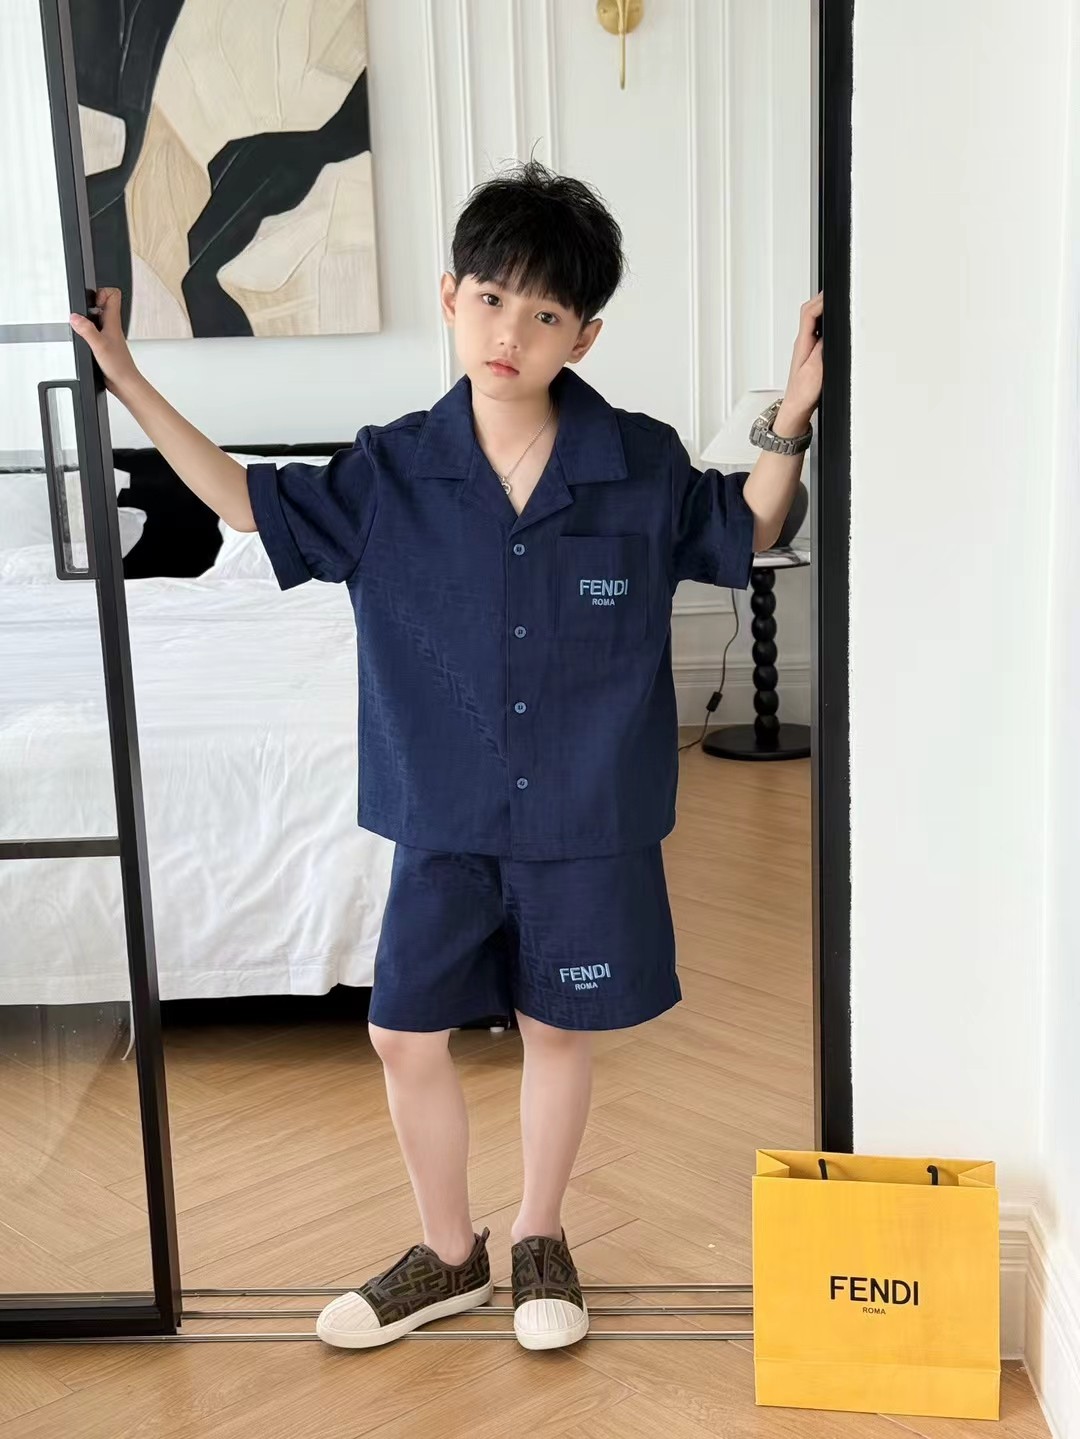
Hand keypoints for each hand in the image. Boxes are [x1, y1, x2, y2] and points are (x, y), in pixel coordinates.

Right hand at [68, 288, 138, 396]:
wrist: (124, 383)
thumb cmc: (119, 366)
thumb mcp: (99, 345)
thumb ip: (87, 330)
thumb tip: (75, 317)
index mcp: (113, 321)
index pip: (113, 293)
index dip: (101, 292)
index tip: (92, 301)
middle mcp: (111, 326)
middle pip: (102, 303)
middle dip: (90, 304)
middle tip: (83, 315)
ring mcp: (108, 334)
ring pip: (96, 318)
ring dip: (87, 320)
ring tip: (82, 328)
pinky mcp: (103, 344)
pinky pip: (94, 332)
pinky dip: (87, 333)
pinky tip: (84, 342)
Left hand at [776, 290, 822, 432]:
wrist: (796, 410)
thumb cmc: (803, 395)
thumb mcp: (814, 371)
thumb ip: (821, 349)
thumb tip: (828, 332)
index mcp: (802, 344)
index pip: (808, 313)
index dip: (821, 300)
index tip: (833, 295)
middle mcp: (803, 343)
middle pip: (810, 312)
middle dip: (823, 300)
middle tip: (836, 294)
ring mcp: (807, 348)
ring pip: (815, 321)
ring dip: (824, 310)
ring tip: (837, 305)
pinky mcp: (812, 355)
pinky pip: (819, 333)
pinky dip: (827, 325)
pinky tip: (835, 327)